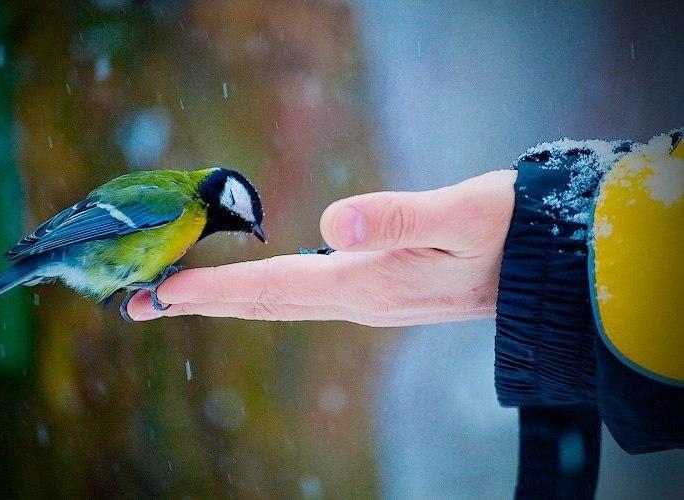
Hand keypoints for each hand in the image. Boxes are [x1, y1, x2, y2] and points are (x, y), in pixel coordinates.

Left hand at [128, 170, 516, 326]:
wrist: (547, 267)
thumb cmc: (509, 233)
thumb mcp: (462, 214)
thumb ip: (398, 218)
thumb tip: (331, 224)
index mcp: (368, 283)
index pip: (273, 289)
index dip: (214, 289)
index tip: (160, 292)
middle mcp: (360, 300)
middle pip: (265, 305)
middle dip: (203, 303)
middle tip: (143, 302)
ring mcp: (370, 301)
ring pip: (282, 303)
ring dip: (229, 300)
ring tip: (183, 295)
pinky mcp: (381, 291)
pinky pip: (307, 295)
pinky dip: (266, 292)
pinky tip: (257, 286)